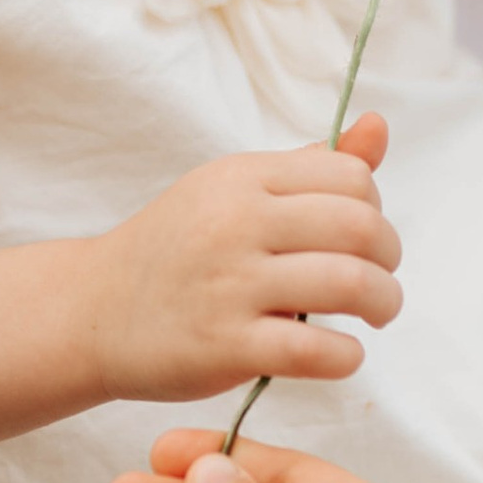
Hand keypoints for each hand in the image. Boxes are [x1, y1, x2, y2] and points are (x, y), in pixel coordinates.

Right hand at [92, 122, 399, 400]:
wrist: (93, 311)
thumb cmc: (178, 250)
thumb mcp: (233, 191)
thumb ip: (309, 166)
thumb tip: (377, 126)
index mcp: (242, 177)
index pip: (351, 178)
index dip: (373, 209)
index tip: (360, 238)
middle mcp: (236, 222)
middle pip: (360, 227)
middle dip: (389, 258)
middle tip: (380, 280)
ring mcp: (229, 284)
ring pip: (349, 284)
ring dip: (383, 304)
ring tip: (376, 315)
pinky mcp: (223, 345)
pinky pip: (315, 348)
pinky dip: (346, 356)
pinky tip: (340, 355)